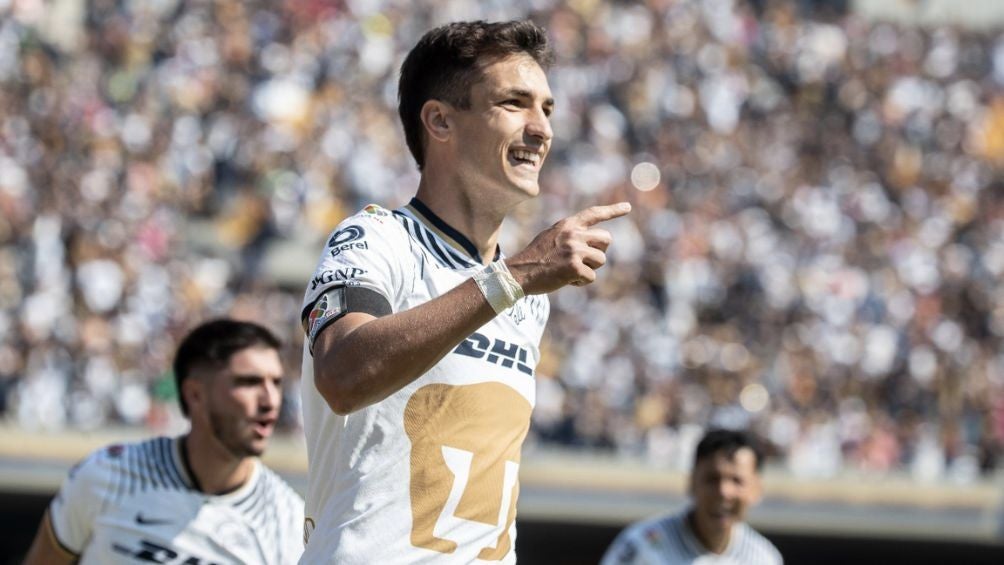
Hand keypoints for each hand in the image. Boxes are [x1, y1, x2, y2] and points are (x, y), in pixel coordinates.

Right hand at [506, 202, 630, 294]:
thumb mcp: (552, 236)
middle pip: (606, 239)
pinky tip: (566, 280)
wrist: (519, 273)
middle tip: (584, 260)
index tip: (627, 207)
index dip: (613, 210)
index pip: (594, 213)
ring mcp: (575, 251)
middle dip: (599, 251)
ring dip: (590, 268)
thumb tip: (593, 241)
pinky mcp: (575, 268)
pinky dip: (581, 282)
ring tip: (570, 270)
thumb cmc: (535, 257)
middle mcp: (574, 234)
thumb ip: (571, 234)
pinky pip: (591, 277)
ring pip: (601, 260)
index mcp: (568, 224)